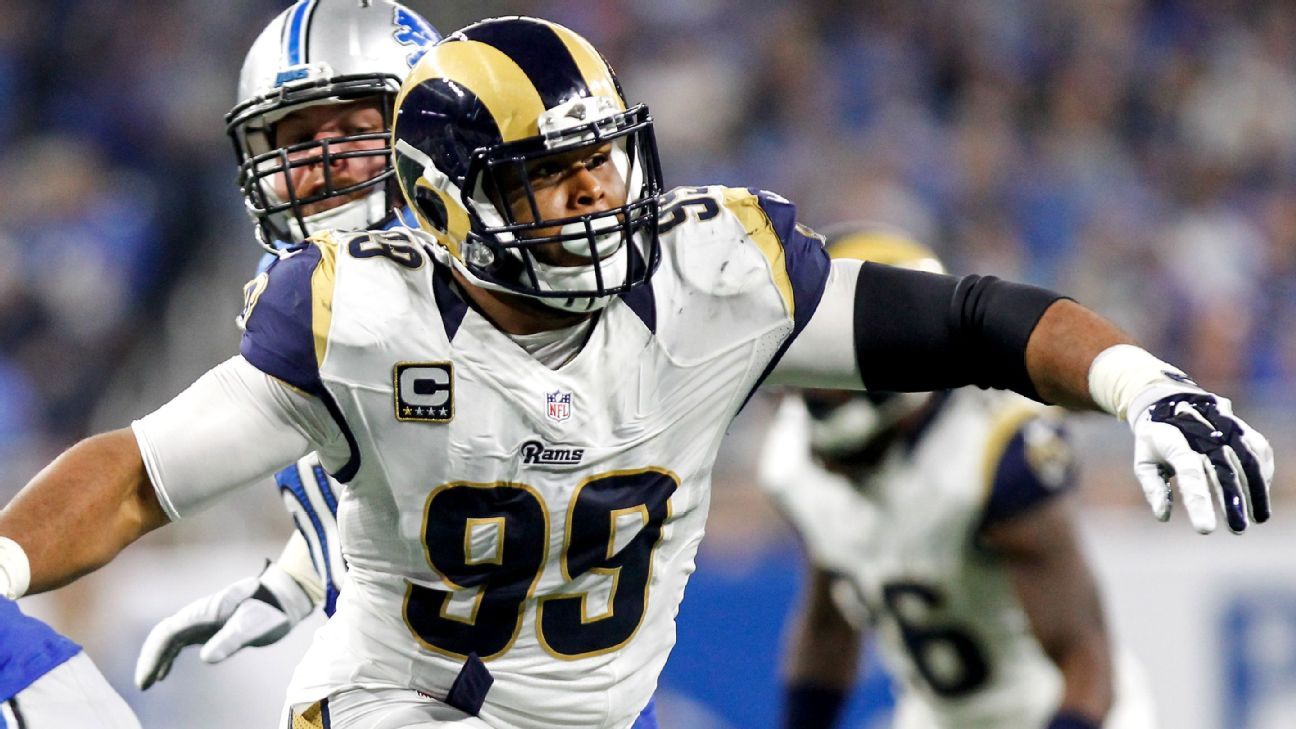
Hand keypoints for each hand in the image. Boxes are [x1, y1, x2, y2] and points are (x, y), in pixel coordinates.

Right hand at [135, 561, 314, 689]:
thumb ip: (231, 640)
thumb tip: (205, 657)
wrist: (283, 599)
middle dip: (150, 658)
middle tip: (143, 684)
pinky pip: (180, 641)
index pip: (168, 632)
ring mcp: (202, 619)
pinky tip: (164, 672)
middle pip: (164, 635)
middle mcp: (198, 613)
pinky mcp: (208, 626)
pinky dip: (168, 656)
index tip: (147, 678)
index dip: (154, 655)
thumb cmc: (270, 611)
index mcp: (204, 611)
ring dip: (157, 659)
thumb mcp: (253, 627)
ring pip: (170, 638)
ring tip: (148, 683)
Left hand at [1129, 386, 1273, 533]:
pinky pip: (1257, 448)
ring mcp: (1223, 426)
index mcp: (1174, 442)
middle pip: (1224, 470)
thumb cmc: (1155, 439)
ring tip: (1259, 517)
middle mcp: (1202, 432)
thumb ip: (1154, 487)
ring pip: (1247, 458)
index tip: (1206, 529)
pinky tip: (1261, 492)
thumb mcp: (1144, 461)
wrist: (1169, 400)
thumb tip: (1163, 516)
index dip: (1198, 502)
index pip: (1189, 475)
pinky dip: (1262, 472)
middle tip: (1239, 529)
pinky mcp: (1239, 426)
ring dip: (1256, 489)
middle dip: (1233, 502)